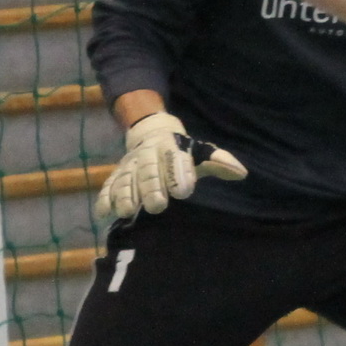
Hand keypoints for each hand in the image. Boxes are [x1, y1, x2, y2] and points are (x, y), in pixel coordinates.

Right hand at [96, 111, 247, 223]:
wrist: (150, 132)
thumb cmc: (181, 152)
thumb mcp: (200, 152)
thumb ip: (219, 162)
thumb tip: (241, 173)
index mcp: (171, 147)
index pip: (175, 159)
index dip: (179, 173)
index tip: (185, 190)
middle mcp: (148, 155)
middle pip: (148, 171)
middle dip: (151, 188)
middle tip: (157, 206)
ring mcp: (130, 165)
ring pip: (126, 179)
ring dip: (126, 195)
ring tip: (128, 211)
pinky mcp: (116, 175)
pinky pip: (108, 186)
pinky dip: (105, 198)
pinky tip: (103, 213)